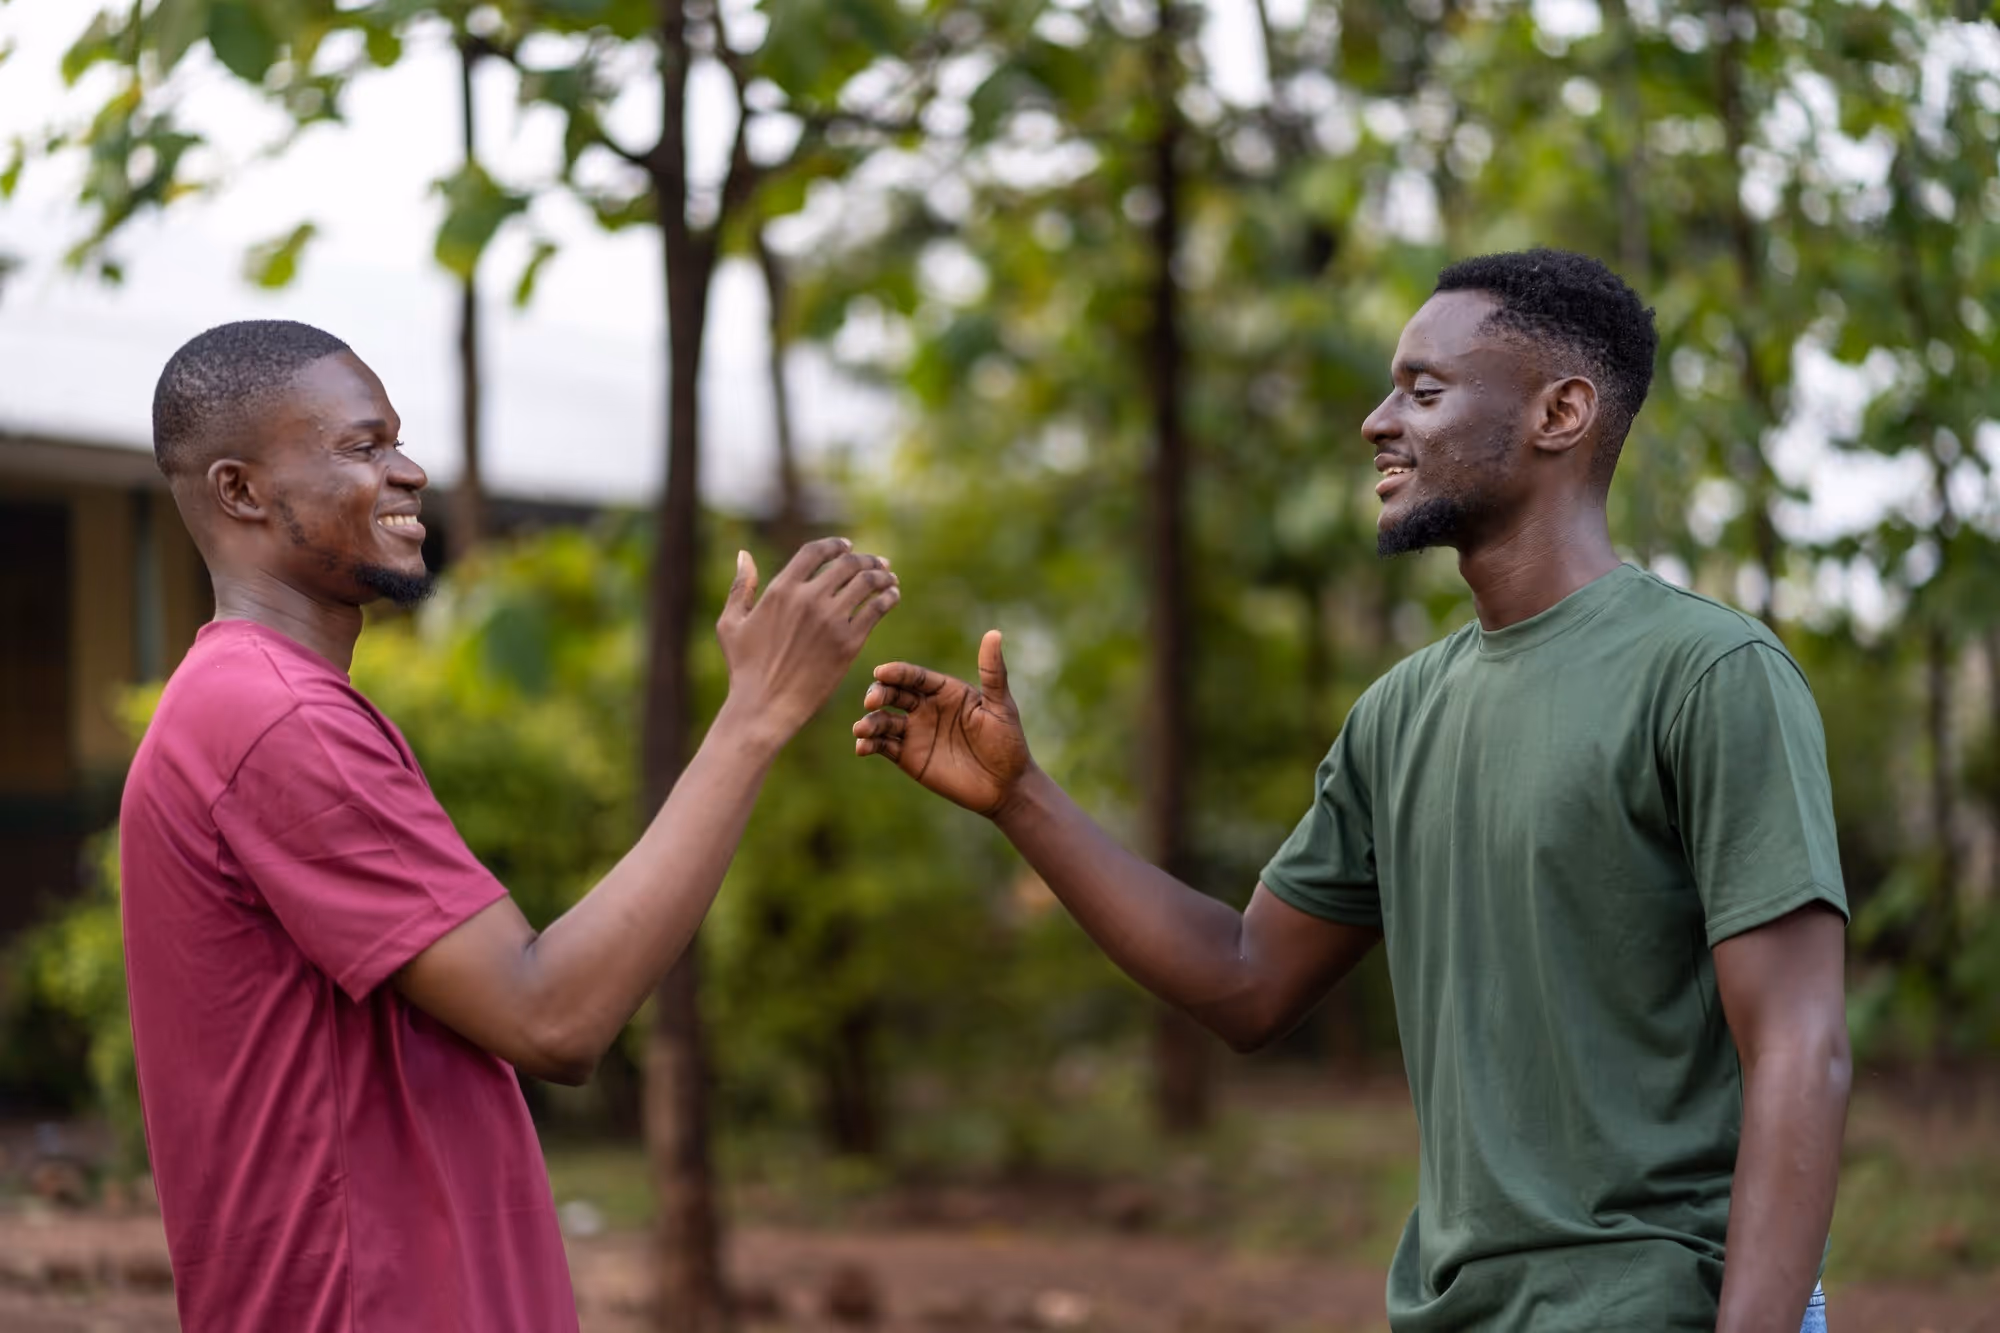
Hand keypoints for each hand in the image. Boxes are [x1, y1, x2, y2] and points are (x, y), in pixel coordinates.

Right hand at [717, 537, 899, 738]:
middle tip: (879, 562)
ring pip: (867, 582)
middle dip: (867, 559)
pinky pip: (877, 609)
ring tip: (890, 577)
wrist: (764, 706)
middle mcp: (808, 599)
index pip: (815, 552)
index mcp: (780, 589)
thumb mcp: (731, 623)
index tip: (848, 546)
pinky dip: (889, 597)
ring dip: (882, 575)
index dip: (835, 545)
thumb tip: (745, 554)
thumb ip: (740, 586)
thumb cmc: (744, 668)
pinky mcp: (849, 643)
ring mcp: (830, 620)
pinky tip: (893, 596)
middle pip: (848, 564)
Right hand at [852, 630, 1033, 816]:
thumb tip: (994, 633)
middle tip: (872, 700)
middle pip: (893, 694)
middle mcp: (925, 707)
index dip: (897, 672)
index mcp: (945, 691)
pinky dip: (869, 744)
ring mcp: (915, 732)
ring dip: (869, 722)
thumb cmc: (1008, 743)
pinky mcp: (908, 757)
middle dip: (879, 693)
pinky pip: (883, 746)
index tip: (882, 671)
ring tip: (862, 729)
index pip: (915, 676)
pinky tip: (863, 747)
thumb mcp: (1001, 706)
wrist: (1005, 786)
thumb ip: (993, 672)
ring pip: (883, 720)